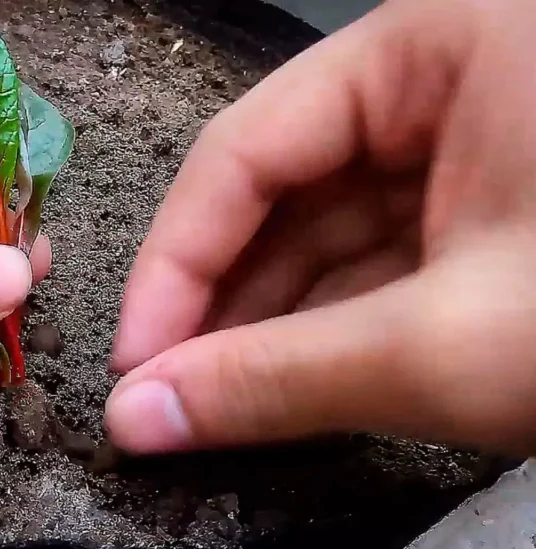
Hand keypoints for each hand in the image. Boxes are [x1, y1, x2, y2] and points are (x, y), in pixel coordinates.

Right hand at [106, 0, 535, 457]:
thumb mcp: (450, 344)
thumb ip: (277, 380)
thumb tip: (144, 418)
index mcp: (436, 47)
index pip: (246, 149)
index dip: (174, 263)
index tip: (135, 362)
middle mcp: (447, 81)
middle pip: (281, 193)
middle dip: (218, 304)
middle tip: (166, 397)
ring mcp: (475, 149)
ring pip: (329, 236)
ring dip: (268, 325)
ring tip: (211, 405)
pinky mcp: (497, 214)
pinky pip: (380, 264)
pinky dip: (331, 331)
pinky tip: (282, 385)